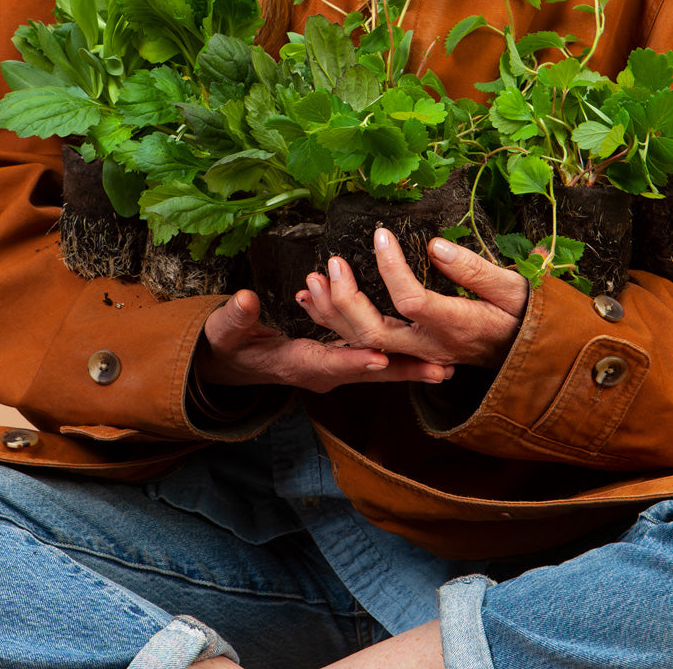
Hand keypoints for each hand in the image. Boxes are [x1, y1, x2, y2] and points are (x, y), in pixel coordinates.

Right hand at [198, 288, 452, 393]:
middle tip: (442, 369)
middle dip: (404, 371)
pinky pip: (374, 358)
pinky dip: (399, 355)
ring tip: (448, 366)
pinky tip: (426, 351)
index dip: (354, 361)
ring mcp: (334, 369)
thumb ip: (236, 317)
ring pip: (378, 367)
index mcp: (296, 364)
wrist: (234, 362)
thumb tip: (245, 299)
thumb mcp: (224, 331)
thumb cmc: (228, 345)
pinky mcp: (341, 360)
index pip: (329, 363)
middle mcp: (322, 372)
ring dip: (411, 365)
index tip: (381, 359)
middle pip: (368, 372)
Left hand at [297, 228, 528, 369]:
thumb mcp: (510, 287)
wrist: (524, 353)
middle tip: (332, 263)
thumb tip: (434, 245)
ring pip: (363, 344)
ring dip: (333, 314)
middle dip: (346, 299)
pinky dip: (337, 325)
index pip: (412, 301)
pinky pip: (365, 346)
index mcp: (456, 325)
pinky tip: (317, 303)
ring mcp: (417, 353)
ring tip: (313, 280)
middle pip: (374, 333)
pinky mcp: (409, 352)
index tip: (381, 234)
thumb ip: (472, 268)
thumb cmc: (520, 315)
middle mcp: (430, 345)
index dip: (391, 268)